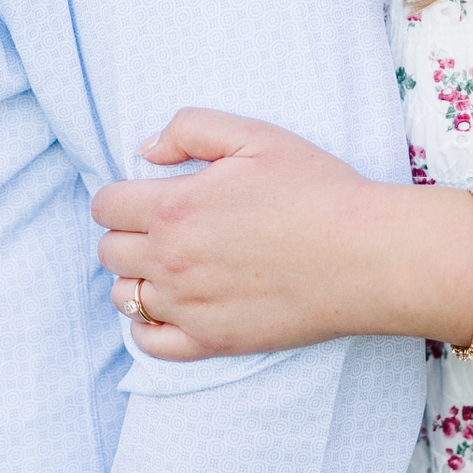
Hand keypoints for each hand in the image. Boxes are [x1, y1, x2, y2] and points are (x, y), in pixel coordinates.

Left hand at [93, 110, 405, 356]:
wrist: (365, 255)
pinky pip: (150, 343)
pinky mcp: (213, 341)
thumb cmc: (317, 190)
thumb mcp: (255, 135)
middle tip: (159, 225)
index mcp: (175, 207)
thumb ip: (190, 129)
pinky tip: (168, 306)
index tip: (143, 195)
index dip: (119, 196)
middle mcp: (171, 260)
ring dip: (135, 277)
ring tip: (168, 263)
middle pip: (109, 251)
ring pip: (124, 295)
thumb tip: (146, 150)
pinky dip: (147, 325)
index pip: (106, 205)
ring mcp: (189, 306)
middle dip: (125, 233)